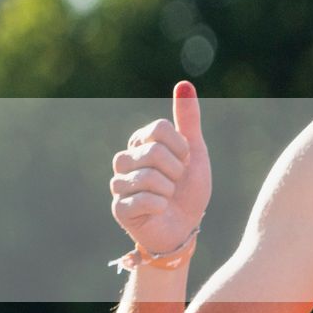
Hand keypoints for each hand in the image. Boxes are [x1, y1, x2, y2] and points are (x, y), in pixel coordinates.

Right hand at [110, 80, 213, 258]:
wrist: (184, 229)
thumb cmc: (187, 191)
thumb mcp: (193, 152)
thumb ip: (188, 119)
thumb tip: (185, 84)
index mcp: (138, 144)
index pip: (159, 129)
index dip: (181, 147)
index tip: (184, 161)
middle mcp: (123, 160)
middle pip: (153, 151)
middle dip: (176, 171)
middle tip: (175, 183)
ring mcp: (118, 184)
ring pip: (148, 176)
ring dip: (168, 190)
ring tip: (166, 197)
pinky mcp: (119, 208)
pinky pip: (146, 200)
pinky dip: (161, 206)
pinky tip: (159, 211)